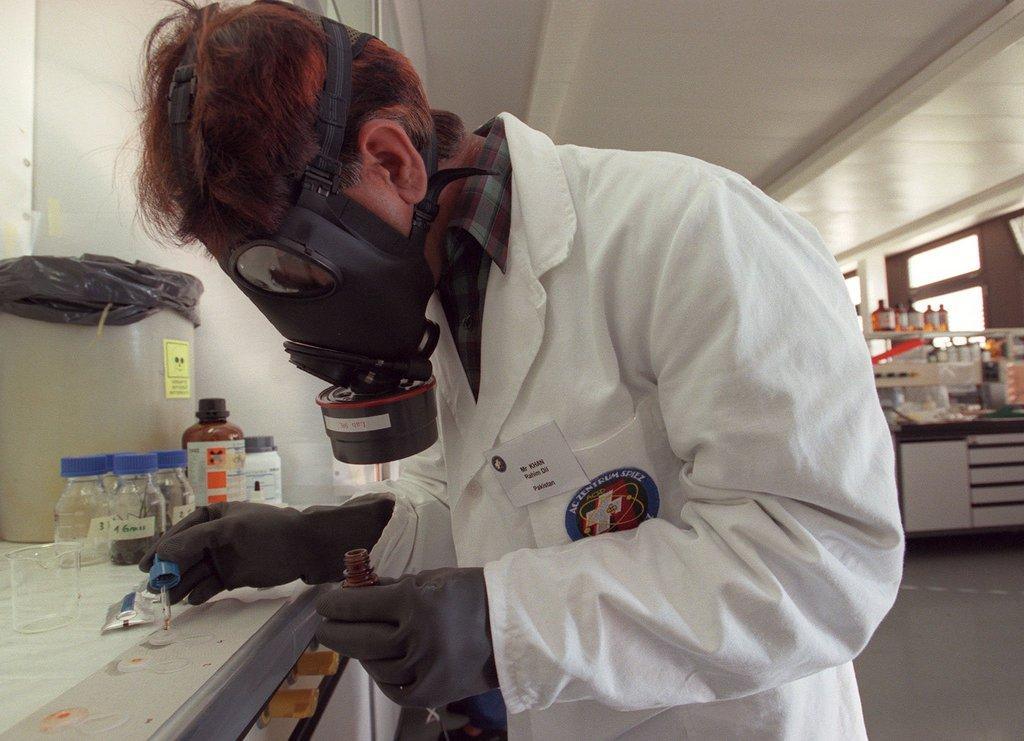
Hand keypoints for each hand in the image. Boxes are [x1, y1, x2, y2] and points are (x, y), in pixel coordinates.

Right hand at [139, 495, 393, 604]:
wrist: (305, 548)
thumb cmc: (269, 531)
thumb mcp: (231, 530)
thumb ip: (195, 541)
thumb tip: (162, 556)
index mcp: (212, 517)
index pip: (180, 532)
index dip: (161, 548)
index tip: (146, 565)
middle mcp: (214, 538)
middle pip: (183, 555)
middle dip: (168, 571)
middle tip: (154, 587)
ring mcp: (222, 558)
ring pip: (194, 573)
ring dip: (181, 585)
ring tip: (169, 599)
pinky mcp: (232, 577)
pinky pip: (208, 586)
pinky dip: (200, 593)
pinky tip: (194, 600)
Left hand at [315, 568, 497, 707]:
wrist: (515, 628)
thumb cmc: (472, 594)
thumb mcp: (432, 579)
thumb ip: (394, 588)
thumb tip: (358, 592)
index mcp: (417, 603)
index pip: (360, 606)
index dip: (336, 604)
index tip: (325, 602)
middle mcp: (416, 639)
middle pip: (358, 638)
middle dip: (335, 630)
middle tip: (325, 624)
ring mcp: (423, 670)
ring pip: (373, 665)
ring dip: (358, 652)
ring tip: (354, 640)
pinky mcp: (430, 694)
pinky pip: (392, 688)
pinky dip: (380, 675)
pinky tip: (376, 662)